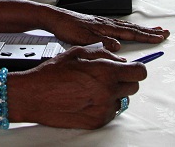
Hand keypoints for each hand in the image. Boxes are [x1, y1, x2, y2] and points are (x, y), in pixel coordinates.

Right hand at [10, 46, 146, 128]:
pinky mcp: (98, 121)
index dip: (136, 69)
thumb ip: (102, 54)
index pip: (139, 72)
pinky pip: (111, 112)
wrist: (34, 96)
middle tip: (108, 76)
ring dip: (113, 93)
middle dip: (124, 80)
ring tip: (93, 88)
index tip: (130, 68)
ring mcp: (104, 109)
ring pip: (122, 100)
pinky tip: (87, 98)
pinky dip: (104, 105)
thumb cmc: (52, 74)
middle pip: (133, 86)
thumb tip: (118, 59)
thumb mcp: (76, 53)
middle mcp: (108, 92)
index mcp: (105, 72)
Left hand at [41, 7, 169, 50]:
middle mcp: (106, 23)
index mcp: (105, 26)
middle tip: (164, 32)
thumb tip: (118, 47)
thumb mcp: (83, 38)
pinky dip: (129, 28)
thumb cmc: (66, 27)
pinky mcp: (97, 23)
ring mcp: (102, 22)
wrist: (54, 18)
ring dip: (141, 29)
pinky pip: (119, 26)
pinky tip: (129, 31)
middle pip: (132, 28)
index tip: (160, 37)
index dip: (146, 36)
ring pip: (127, 26)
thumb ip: (101, 43)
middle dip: (149, 31)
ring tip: (153, 30)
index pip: (130, 32)